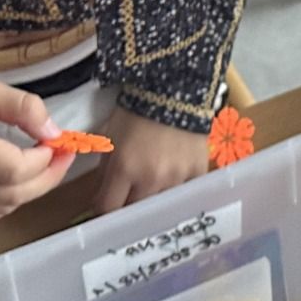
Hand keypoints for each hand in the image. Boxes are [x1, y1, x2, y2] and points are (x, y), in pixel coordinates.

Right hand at [0, 74, 72, 221]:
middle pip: (12, 195)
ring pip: (2, 208)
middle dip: (46, 179)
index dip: (44, 161)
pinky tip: (14, 181)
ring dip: (29, 191)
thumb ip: (25, 108)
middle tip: (62, 159)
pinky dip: (8, 201)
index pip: (14, 170)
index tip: (57, 143)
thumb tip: (53, 134)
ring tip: (41, 167)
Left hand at [93, 107, 210, 213]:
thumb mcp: (110, 134)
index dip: (103, 209)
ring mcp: (176, 178)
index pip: (108, 208)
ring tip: (153, 186)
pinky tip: (175, 179)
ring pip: (160, 204)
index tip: (104, 206)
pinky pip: (185, 192)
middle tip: (128, 197)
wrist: (174, 89)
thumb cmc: (135, 110)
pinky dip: (178, 188)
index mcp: (124, 169)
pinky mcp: (197, 173)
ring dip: (153, 197)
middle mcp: (150, 179)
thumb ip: (104, 166)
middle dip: (128, 204)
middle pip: (135, 211)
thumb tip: (102, 190)